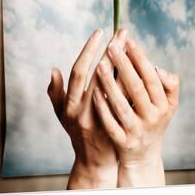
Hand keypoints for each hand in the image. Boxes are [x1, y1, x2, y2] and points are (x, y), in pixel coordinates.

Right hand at [47, 29, 127, 189]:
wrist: (95, 161)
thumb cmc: (77, 133)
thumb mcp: (62, 115)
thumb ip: (56, 93)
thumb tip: (53, 70)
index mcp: (70, 105)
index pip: (79, 71)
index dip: (89, 51)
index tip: (99, 32)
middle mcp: (85, 111)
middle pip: (100, 75)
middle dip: (111, 51)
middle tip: (121, 32)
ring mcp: (103, 119)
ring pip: (117, 87)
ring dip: (125, 64)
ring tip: (132, 45)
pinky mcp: (119, 124)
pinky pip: (128, 100)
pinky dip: (133, 83)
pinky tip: (141, 67)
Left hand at [93, 35, 178, 186]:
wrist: (144, 157)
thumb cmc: (154, 121)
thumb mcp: (168, 105)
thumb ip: (169, 85)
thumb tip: (157, 68)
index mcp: (163, 105)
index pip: (150, 77)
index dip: (139, 58)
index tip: (127, 39)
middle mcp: (152, 118)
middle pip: (136, 88)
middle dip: (123, 65)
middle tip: (111, 45)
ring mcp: (136, 131)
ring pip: (121, 105)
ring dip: (110, 84)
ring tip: (99, 64)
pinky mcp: (122, 142)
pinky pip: (110, 124)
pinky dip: (102, 108)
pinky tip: (92, 92)